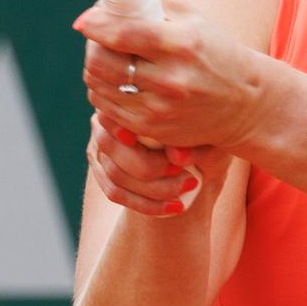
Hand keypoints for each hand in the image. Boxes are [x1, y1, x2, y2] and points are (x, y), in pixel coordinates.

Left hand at [75, 0, 269, 152]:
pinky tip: (118, 82)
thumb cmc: (217, 53)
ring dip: (95, 69)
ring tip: (109, 60)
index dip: (95, 24)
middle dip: (92, 46)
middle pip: (100, 62)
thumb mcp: (195, 19)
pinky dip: (103, 91)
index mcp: (182, 44)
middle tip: (99, 39)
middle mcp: (170, 79)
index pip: (123, 34)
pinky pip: (106, 109)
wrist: (245, 103)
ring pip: (98, 86)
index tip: (85, 21)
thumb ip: (155, 2)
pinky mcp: (152, 129)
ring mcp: (159, 108)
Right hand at [86, 113, 224, 216]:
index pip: (117, 113)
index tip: (163, 148)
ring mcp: (100, 148)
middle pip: (111, 146)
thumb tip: (177, 158)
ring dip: (154, 188)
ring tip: (189, 188)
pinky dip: (147, 204)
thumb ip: (193, 142)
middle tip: (186, 174)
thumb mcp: (205, 136)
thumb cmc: (203, 136)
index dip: (131, 129)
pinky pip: (115, 193)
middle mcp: (104, 121)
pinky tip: (176, 206)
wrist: (200, 158)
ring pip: (115, 174)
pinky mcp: (103, 173)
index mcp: (125, 99)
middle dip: (151, 166)